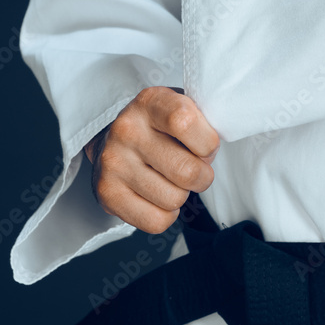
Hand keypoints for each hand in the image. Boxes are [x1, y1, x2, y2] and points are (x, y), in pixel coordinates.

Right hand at [85, 86, 219, 232]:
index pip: (185, 122)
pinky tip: (155, 196)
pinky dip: (165, 215)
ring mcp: (113, 163)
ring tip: (168, 179)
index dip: (207, 142)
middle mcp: (126, 130)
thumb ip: (202, 121)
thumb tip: (216, 151)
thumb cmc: (158, 129)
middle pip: (187, 172)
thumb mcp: (180, 109)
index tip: (204, 145)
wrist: (110, 143)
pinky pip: (156, 222)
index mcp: (149, 103)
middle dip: (200, 176)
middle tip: (191, 168)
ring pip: (174, 200)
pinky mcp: (107, 193)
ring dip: (180, 195)